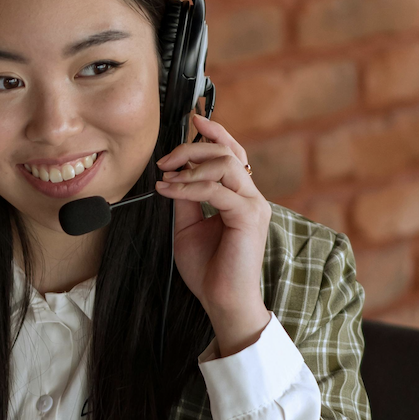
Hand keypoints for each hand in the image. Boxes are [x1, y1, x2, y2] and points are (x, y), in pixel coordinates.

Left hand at [154, 113, 271, 356]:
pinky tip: (168, 190)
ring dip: (189, 165)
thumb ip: (185, 198)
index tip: (192, 119)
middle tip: (164, 159)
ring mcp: (254, 205)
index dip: (215, 132)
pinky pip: (216, 190)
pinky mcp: (249, 217)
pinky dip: (188, 187)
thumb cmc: (209, 269)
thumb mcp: (188, 226)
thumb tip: (171, 174)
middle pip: (227, 151)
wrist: (222, 301)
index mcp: (241, 196)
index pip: (233, 152)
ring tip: (164, 179)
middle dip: (192, 147)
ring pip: (225, 164)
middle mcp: (252, 196)